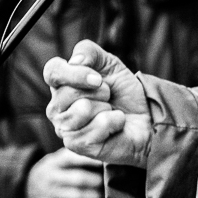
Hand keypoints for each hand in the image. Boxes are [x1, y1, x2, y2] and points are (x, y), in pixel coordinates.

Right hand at [26, 149, 103, 197]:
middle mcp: (51, 178)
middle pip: (78, 179)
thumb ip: (75, 156)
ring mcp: (50, 195)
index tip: (107, 161)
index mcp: (54, 162)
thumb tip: (103, 154)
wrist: (26, 193)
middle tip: (110, 181)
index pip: (72, 158)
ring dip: (95, 196)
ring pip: (77, 196)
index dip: (91, 160)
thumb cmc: (52, 173)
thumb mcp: (57, 160)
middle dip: (97, 181)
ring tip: (106, 195)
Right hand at [43, 40, 152, 167]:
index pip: (52, 71)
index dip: (74, 73)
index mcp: (60, 85)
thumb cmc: (123, 92)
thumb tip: (74, 61)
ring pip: (82, 109)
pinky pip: (97, 127)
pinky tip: (114, 127)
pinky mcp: (76, 145)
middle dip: (100, 92)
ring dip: (106, 108)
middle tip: (108, 98)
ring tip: (109, 112)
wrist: (145, 118)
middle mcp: (56, 108)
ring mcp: (64, 128)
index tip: (98, 78)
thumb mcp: (109, 63)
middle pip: (68, 92)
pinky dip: (114, 122)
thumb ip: (89, 52)